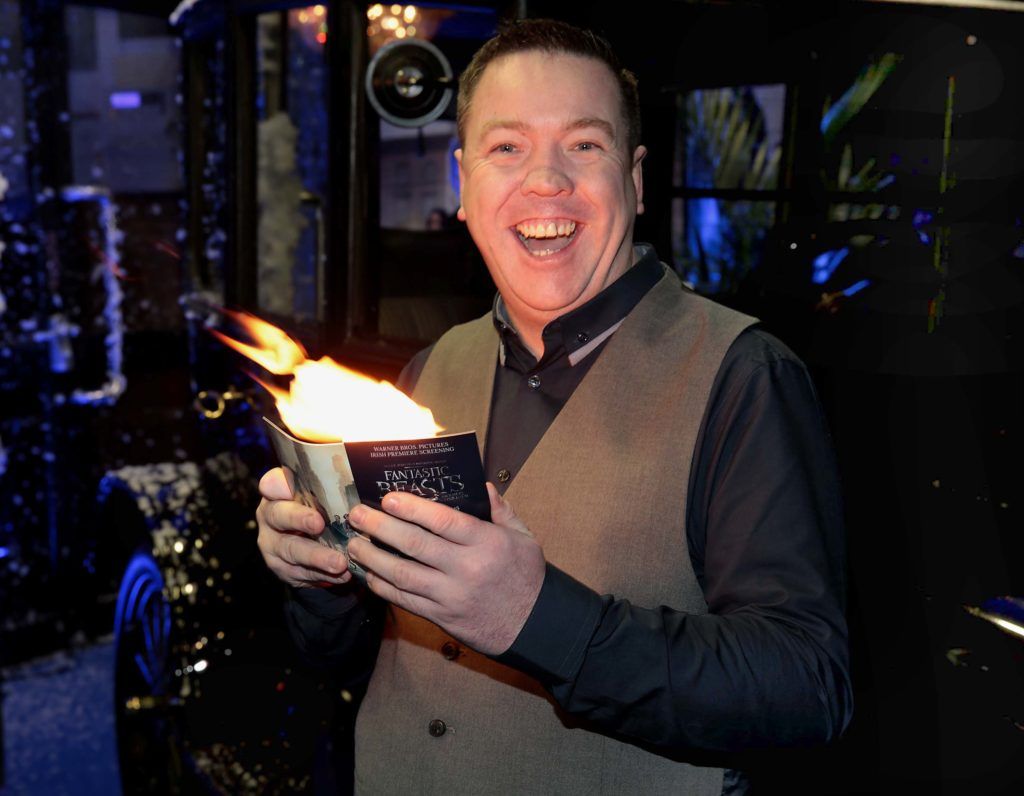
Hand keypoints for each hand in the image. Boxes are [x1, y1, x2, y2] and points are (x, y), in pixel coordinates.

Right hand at [255, 467, 351, 588]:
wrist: (311, 542)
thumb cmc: (321, 509)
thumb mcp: (321, 495)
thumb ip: (329, 486)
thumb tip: (359, 470)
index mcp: (278, 493)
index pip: (271, 484)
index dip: (276, 485)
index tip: (287, 487)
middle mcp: (270, 517)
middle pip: (279, 516)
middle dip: (299, 519)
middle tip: (319, 524)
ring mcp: (273, 545)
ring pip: (292, 550)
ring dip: (317, 557)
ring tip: (340, 563)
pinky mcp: (283, 569)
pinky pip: (302, 573)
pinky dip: (324, 575)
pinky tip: (343, 575)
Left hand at [346, 484, 544, 655]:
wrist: (535, 626)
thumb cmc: (527, 576)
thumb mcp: (523, 537)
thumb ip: (500, 510)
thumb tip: (480, 484)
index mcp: (487, 543)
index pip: (443, 521)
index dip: (412, 509)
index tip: (388, 498)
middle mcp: (467, 569)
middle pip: (415, 545)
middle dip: (381, 528)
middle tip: (357, 515)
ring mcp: (452, 596)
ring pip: (403, 574)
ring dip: (373, 558)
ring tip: (353, 544)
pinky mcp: (442, 617)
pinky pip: (406, 600)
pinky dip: (384, 587)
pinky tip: (369, 574)